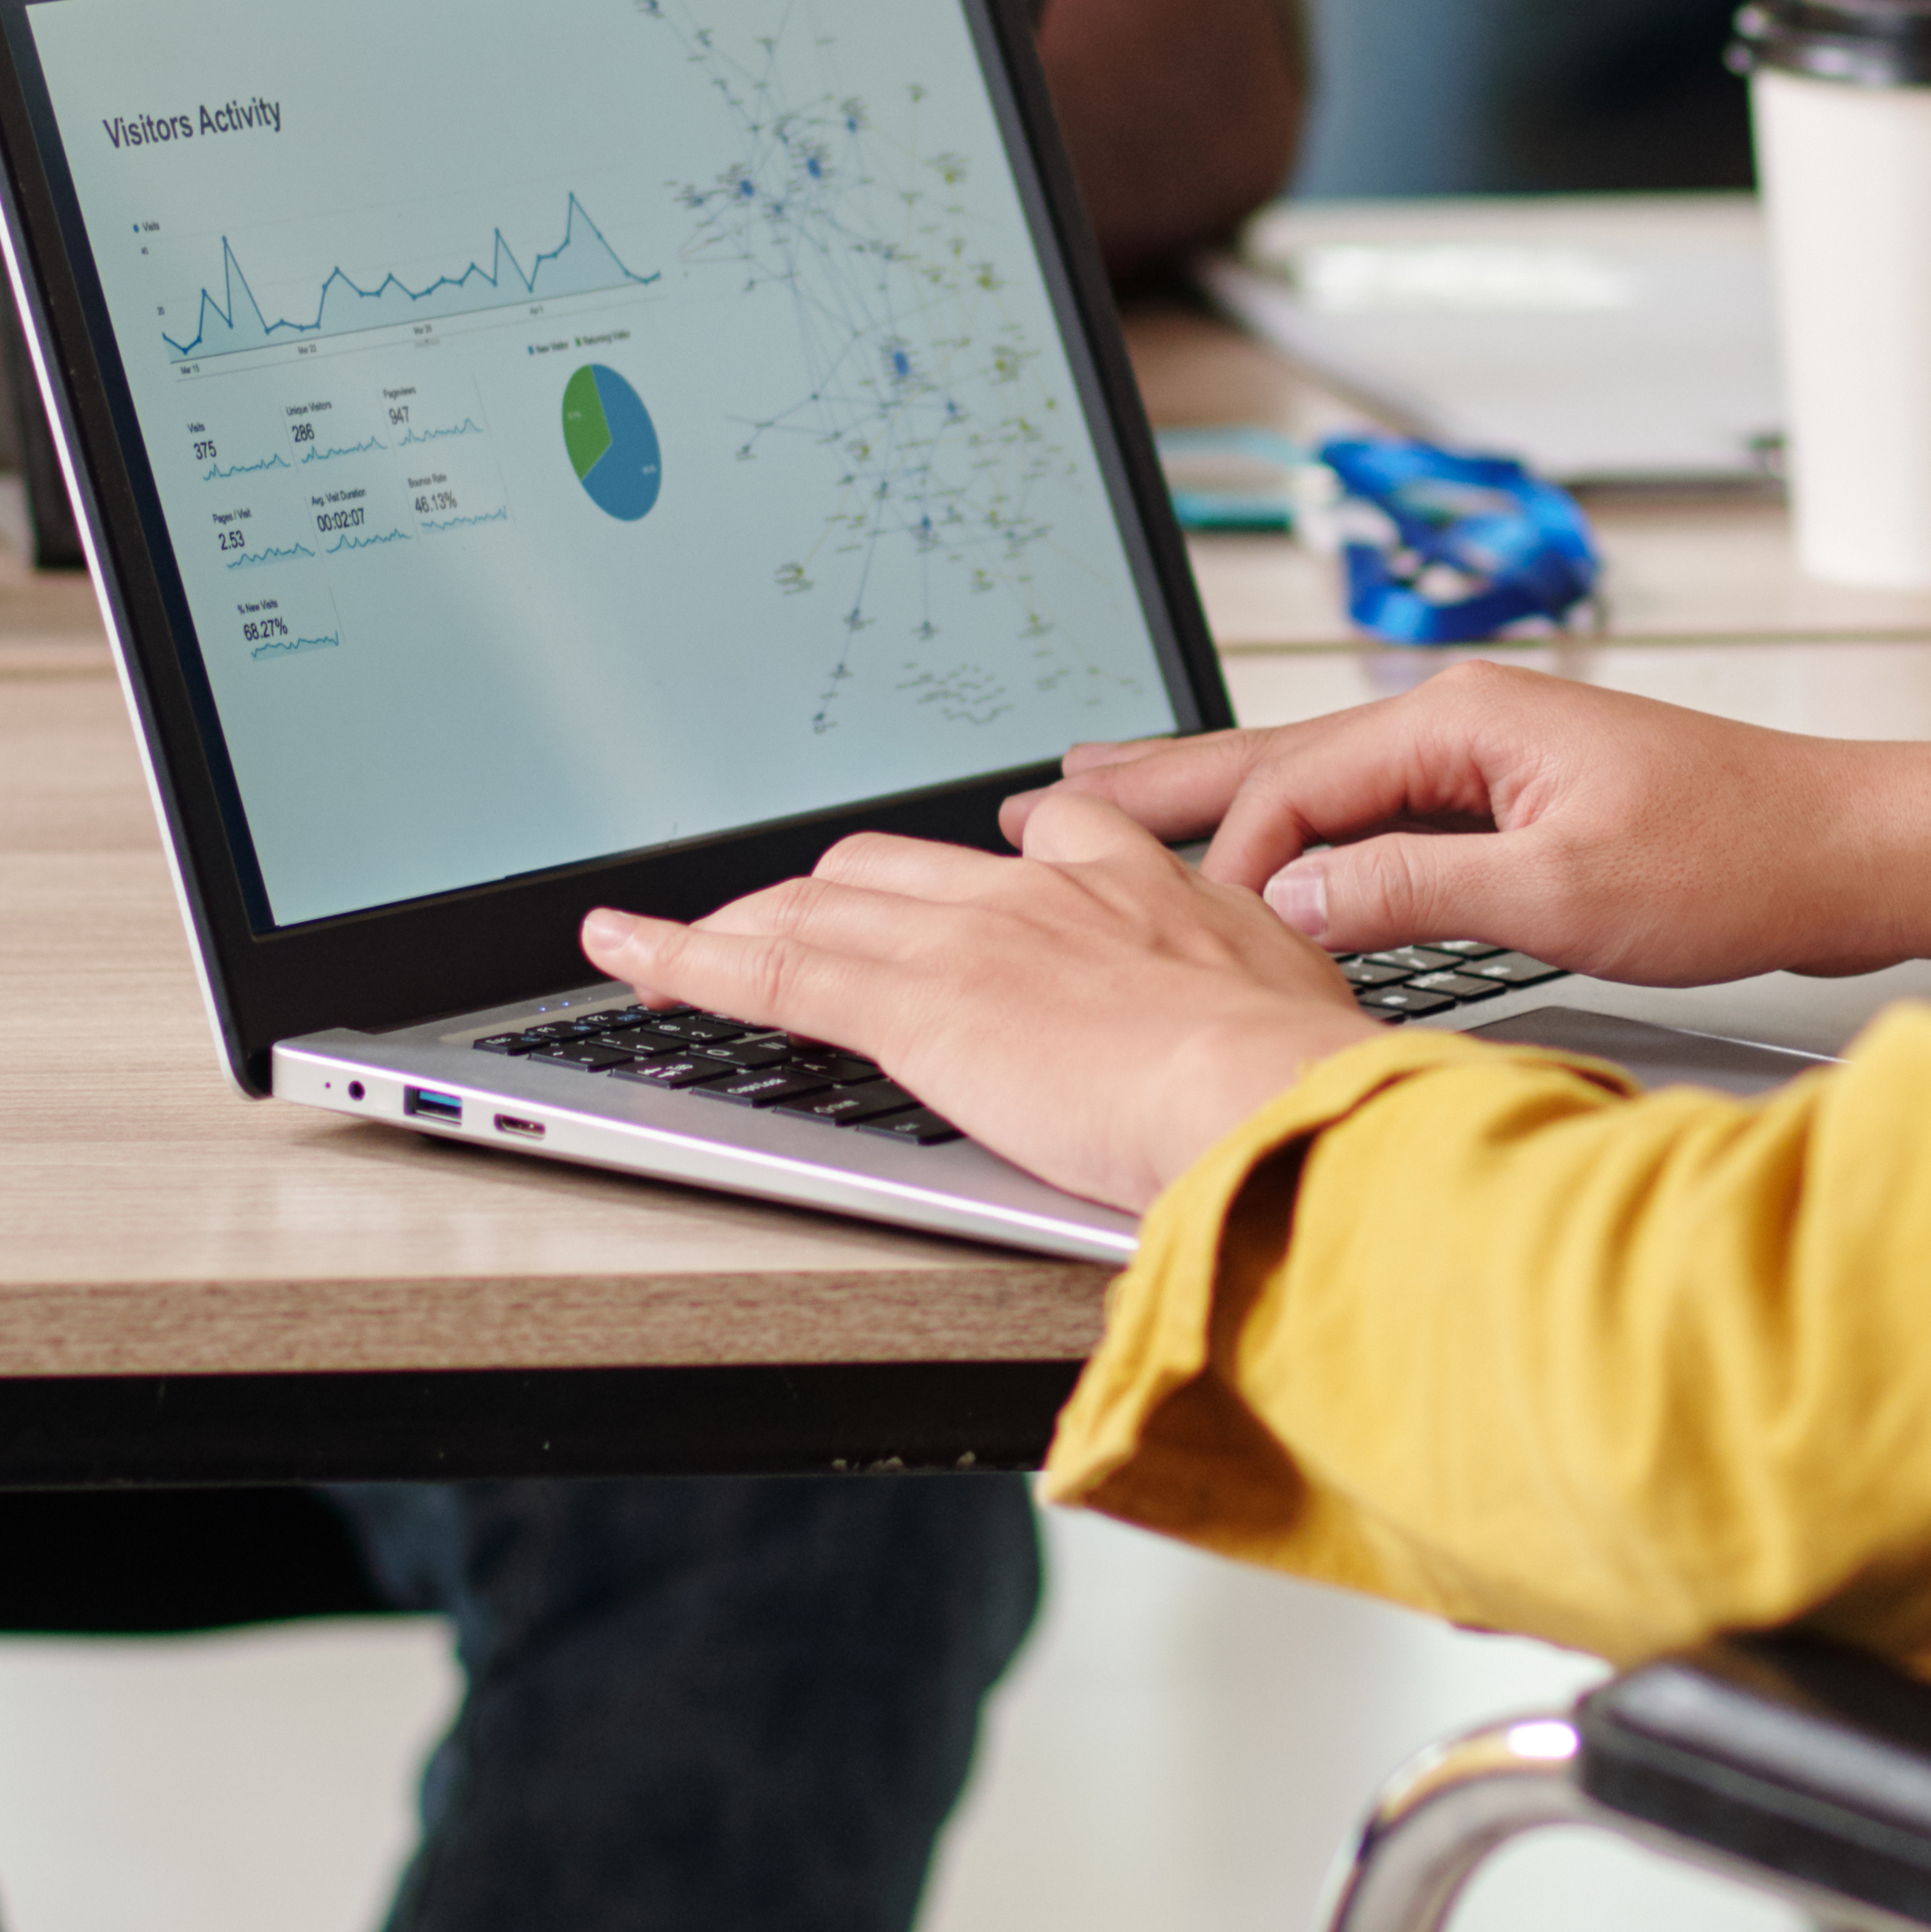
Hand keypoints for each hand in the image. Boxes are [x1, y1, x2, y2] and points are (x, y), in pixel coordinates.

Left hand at [585, 785, 1378, 1221]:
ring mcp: (969, 939)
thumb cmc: (1303, 1076)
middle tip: (785, 922)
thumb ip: (1257, 1004)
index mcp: (1139, 887)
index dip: (977, 864)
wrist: (1275, 1092)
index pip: (1038, 839)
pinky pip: (770, 971)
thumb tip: (1285, 1036)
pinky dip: (684, 955)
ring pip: (818, 907)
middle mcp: (1041, 890)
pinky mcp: (912, 1004)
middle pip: (899, 865)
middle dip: (828, 893)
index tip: (955, 882)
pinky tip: (627, 952)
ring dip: (736, 923)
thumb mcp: (1296, 1011)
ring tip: (674, 943)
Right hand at [1060, 663, 1930, 987]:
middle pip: (1281, 754)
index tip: (1188, 931)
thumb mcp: (1565, 892)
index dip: (1232, 859)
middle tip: (1052, 792)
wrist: (1851, 847)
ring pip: (1321, 778)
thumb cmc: (1739, 859)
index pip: (1297, 786)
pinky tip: (1273, 847)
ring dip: (1222, 799)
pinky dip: (1302, 825)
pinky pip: (1376, 806)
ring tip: (1117, 799)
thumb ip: (1420, 891)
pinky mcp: (1517, 798)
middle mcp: (1466, 719)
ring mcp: (1491, 754)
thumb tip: (1299, 900)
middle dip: (1165, 778)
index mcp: (1466, 720)